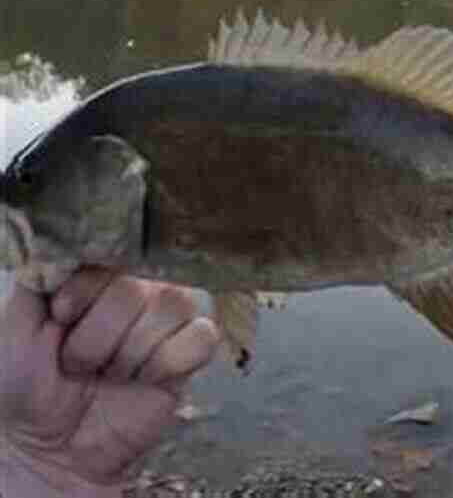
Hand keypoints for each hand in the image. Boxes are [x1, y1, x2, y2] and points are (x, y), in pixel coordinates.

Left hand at [0, 268, 219, 495]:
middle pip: (141, 287)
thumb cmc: (24, 385)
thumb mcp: (17, 321)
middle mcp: (138, 291)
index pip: (113, 254)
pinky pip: (203, 337)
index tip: (60, 318)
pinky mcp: (191, 354)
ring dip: (131, 353)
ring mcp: (167, 322)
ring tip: (110, 374)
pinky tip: (144, 379)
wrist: (45, 445)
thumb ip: (45, 274)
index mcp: (97, 277)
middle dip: (100, 336)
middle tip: (80, 363)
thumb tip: (71, 238)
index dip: (86, 290)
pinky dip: (168, 362)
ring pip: (174, 307)